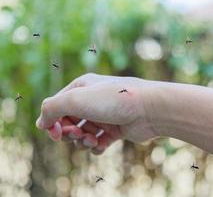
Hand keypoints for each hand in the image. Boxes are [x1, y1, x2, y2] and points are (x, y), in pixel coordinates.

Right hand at [36, 73, 155, 154]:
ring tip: (92, 140)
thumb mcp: (75, 99)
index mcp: (81, 87)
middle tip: (78, 134)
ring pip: (82, 134)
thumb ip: (52, 108)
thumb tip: (41, 123)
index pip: (56, 107)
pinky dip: (96, 146)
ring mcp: (104, 115)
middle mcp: (92, 100)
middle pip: (68, 122)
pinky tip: (101, 144)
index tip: (56, 134)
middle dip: (69, 132)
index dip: (53, 123)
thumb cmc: (113, 99)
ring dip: (82, 141)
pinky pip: (98, 142)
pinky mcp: (116, 129)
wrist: (149, 109)